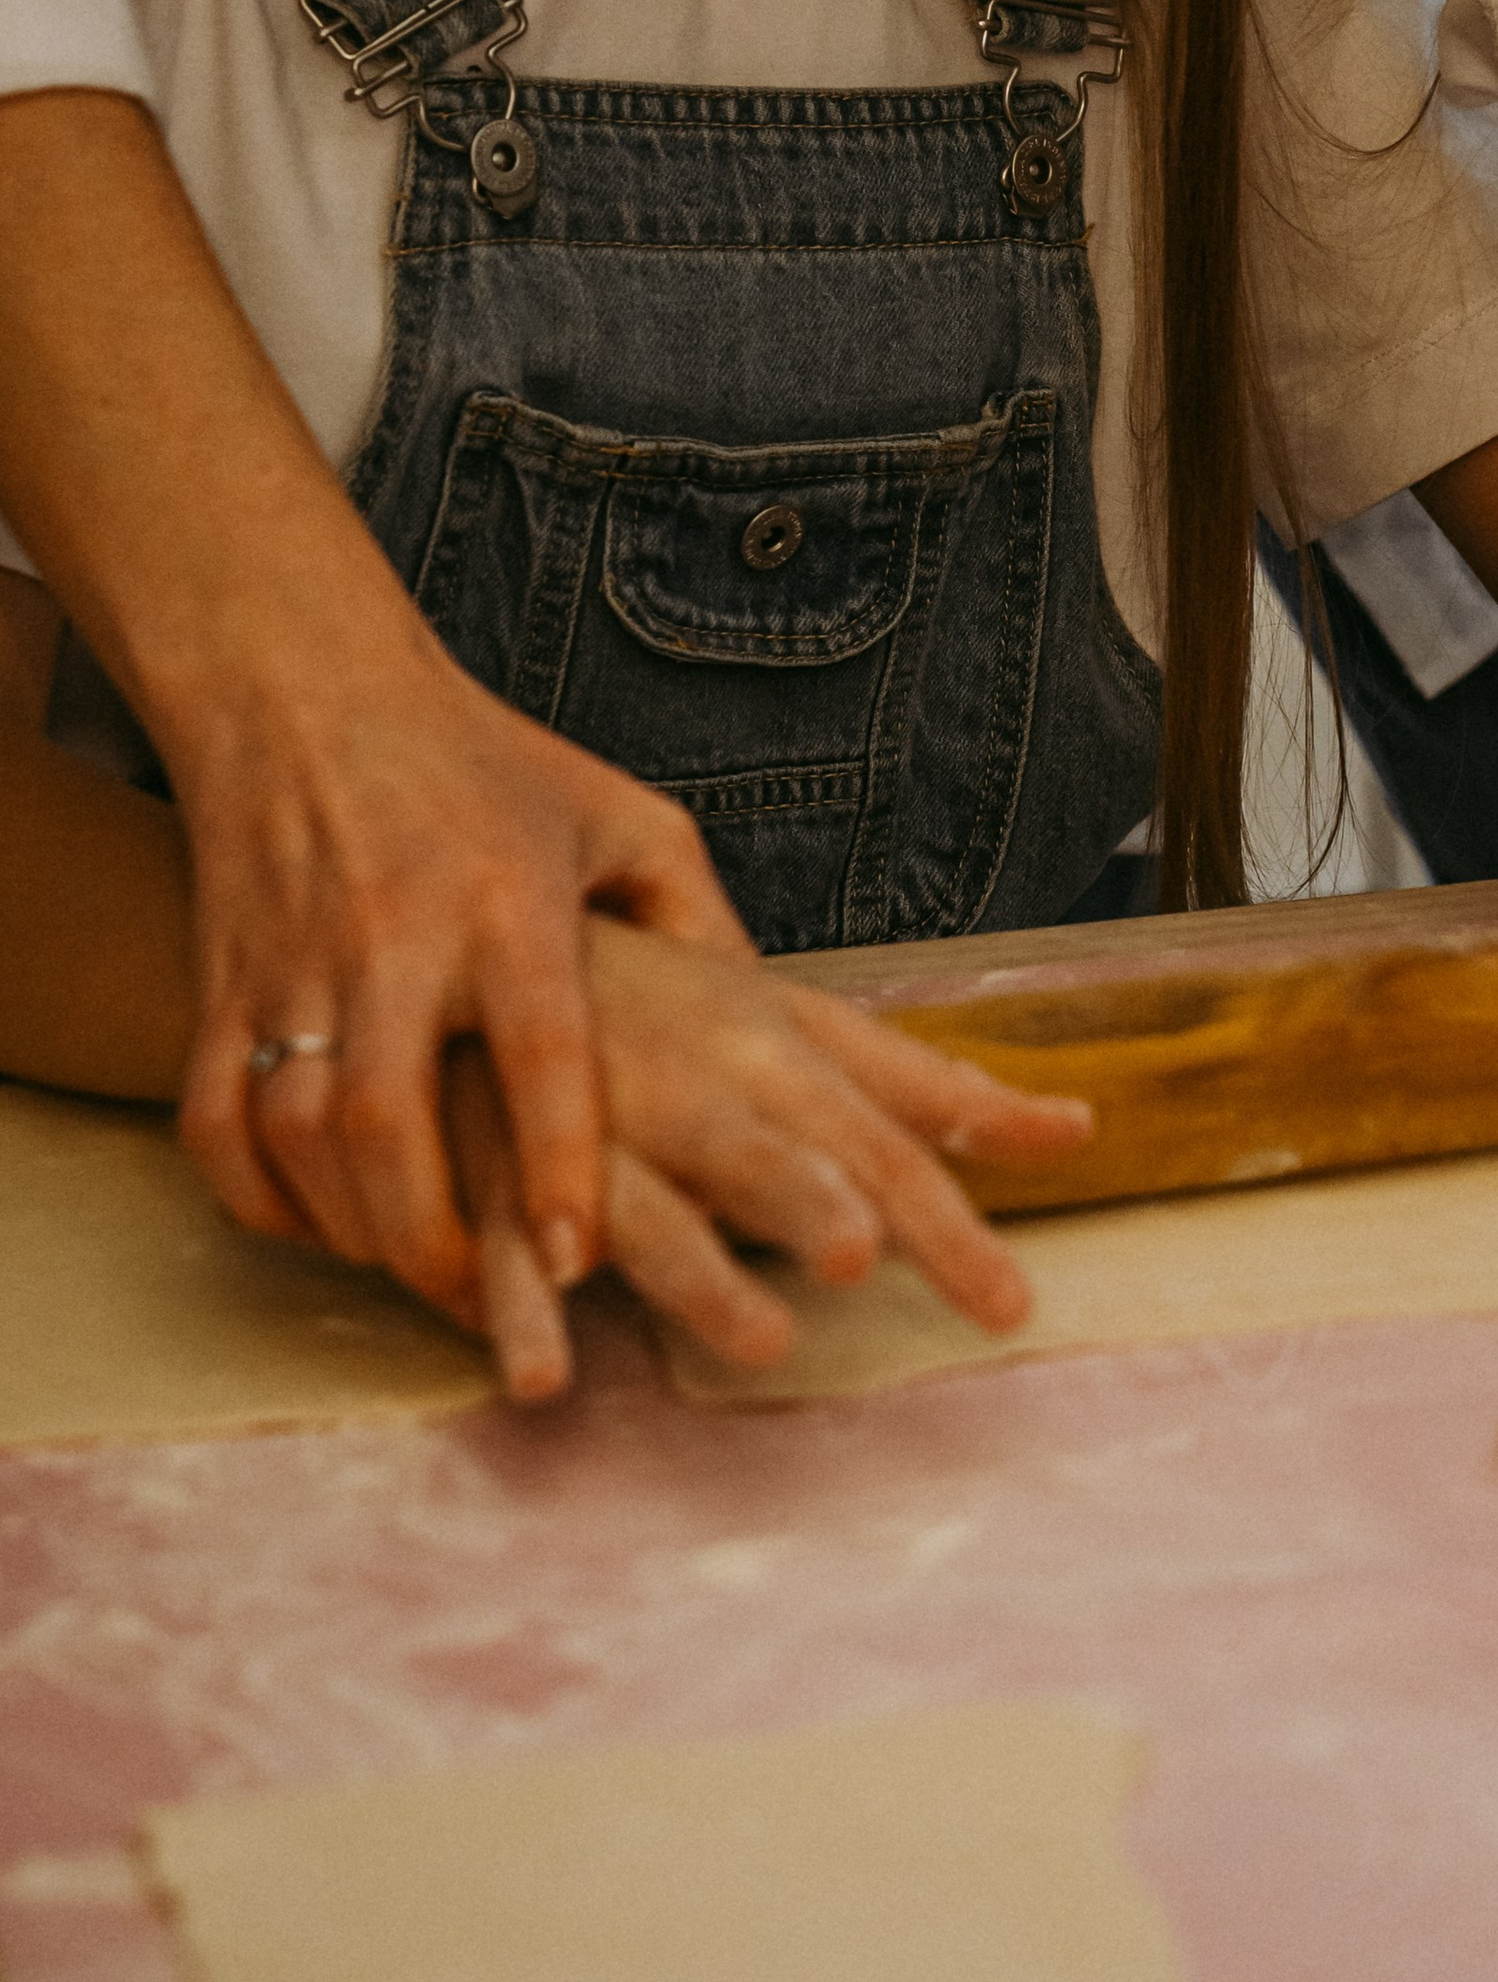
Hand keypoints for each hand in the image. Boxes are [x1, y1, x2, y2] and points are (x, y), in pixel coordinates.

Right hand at [183, 594, 749, 1329]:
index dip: (556, 1155)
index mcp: (509, 896)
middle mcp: (395, 933)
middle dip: (432, 1230)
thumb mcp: (624, 820)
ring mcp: (297, 961)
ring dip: (353, 1224)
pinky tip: (322, 1224)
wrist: (305, 688)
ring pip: (298, 1129)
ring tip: (419, 1270)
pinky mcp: (225, 981)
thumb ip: (703, 926)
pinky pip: (218, 1121)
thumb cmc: (487, 765)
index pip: (536, 1042)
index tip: (581, 1251)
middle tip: (485, 1293)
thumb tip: (794, 1035)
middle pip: (391, 1112)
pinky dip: (262, 1195)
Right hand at [540, 917, 1093, 1377]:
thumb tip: (1076, 1130)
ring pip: (647, 1211)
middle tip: (862, 1252)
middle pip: (761, 1155)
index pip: (878, 1148)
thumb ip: (936, 1092)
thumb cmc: (678, 1004)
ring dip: (700, 1272)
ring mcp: (590, 1139)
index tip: (1010, 1307)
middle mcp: (692, 1092)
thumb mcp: (811, 1028)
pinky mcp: (497, 1180)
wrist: (495, 959)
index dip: (942, 1224)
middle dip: (807, 1199)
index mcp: (774, 1053)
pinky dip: (520, 1310)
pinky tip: (545, 1375)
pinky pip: (503, 1254)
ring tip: (760, 1339)